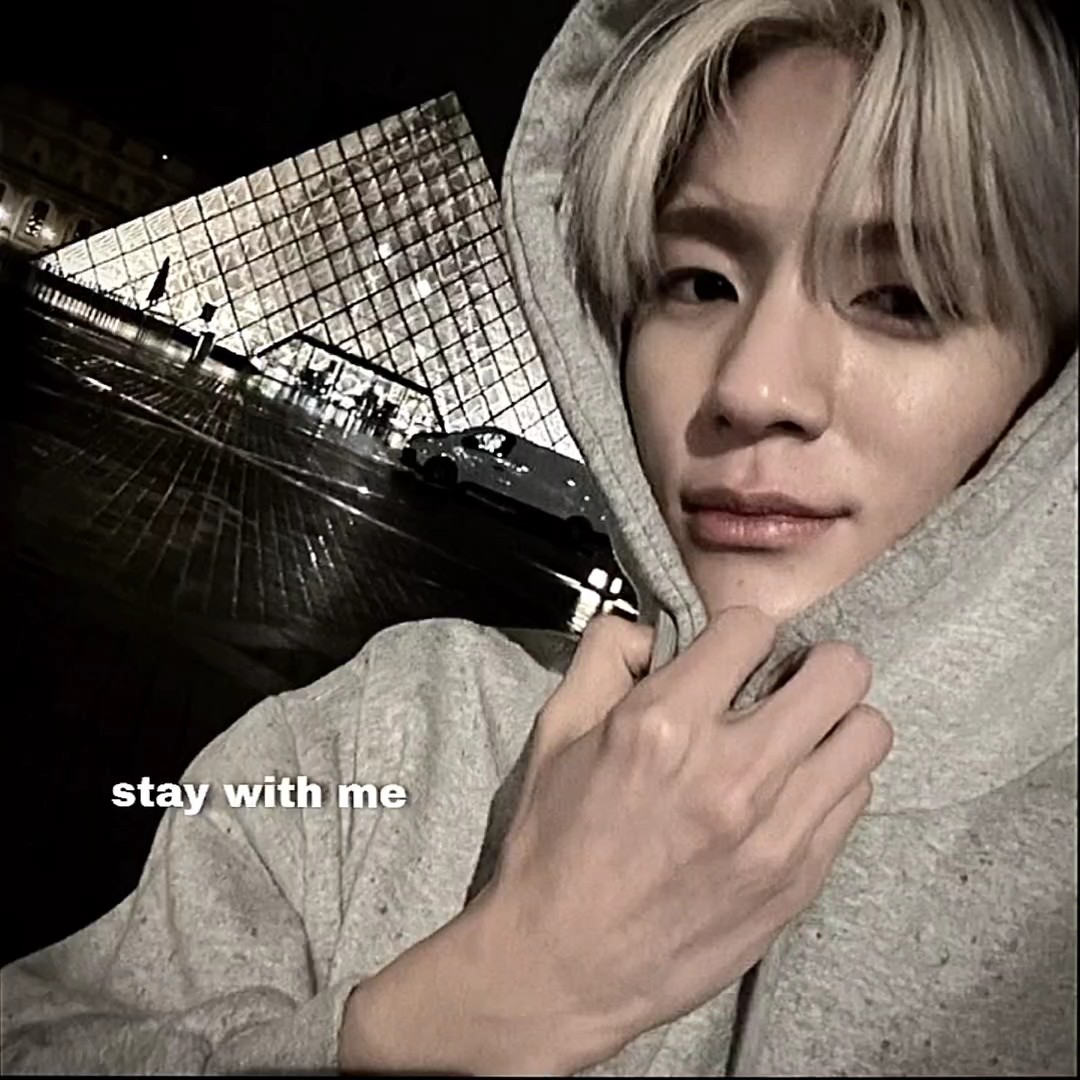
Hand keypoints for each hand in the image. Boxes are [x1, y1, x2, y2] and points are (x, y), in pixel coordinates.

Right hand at [465, 607, 892, 1071]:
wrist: (562, 966)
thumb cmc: (553, 849)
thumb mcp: (554, 733)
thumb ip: (602, 657)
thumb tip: (648, 629)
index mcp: (662, 725)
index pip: (753, 628)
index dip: (739, 633)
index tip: (731, 653)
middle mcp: (730, 772)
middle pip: (840, 672)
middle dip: (815, 664)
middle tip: (789, 682)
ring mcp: (774, 832)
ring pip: (867, 734)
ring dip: (837, 722)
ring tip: (803, 736)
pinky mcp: (798, 879)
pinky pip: (857, 798)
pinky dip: (832, 781)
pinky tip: (793, 791)